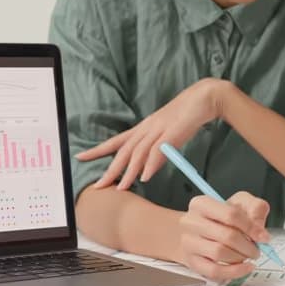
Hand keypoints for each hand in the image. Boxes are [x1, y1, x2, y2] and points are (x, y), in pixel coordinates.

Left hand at [75, 78, 230, 190]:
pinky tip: (145, 177)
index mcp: (143, 128)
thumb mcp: (167, 135)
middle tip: (99, 186)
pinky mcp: (172, 132)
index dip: (98, 150)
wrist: (204, 98)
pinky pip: (158, 150)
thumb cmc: (187, 116)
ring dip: (129, 172)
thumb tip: (147, 169)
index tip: (80, 157)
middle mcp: (147, 129)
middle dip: (110, 170)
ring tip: (121, 188)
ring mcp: (159, 130)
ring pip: (138, 153)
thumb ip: (156, 151)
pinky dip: (151, 164)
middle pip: (124, 151)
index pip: (116, 141)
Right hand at [177, 191, 269, 280]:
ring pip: (219, 254)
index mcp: (202, 204)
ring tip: (247, 255)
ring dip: (240, 257)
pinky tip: (244, 267)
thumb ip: (255, 208)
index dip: (251, 227)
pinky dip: (234, 272)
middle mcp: (191, 222)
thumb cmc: (219, 217)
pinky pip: (214, 271)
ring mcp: (189, 243)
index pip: (230, 214)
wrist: (196, 231)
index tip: (263, 237)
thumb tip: (259, 229)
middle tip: (257, 249)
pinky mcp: (192, 261)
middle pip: (226, 236)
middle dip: (248, 246)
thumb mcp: (239, 203)